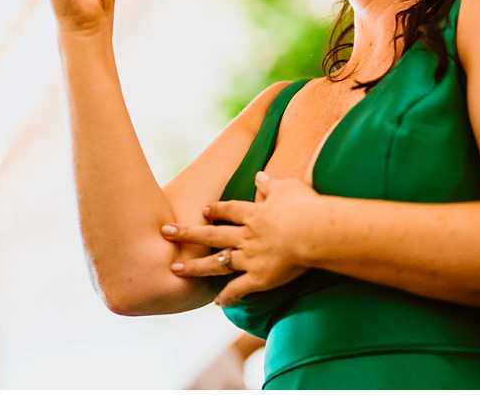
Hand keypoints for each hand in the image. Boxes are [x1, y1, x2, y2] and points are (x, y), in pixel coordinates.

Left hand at [160, 172, 320, 305]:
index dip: (215, 210)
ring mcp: (250, 257)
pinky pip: (239, 288)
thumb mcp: (288, 188)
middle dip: (188, 233)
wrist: (313, 231)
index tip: (203, 210)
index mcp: (254, 213)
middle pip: (212, 234)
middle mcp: (246, 235)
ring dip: (196, 266)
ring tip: (177, 269)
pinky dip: (228, 296)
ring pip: (217, 262)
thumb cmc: (305, 206)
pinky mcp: (260, 277)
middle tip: (166, 232)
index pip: (229, 210)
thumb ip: (270, 185)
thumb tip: (259, 176)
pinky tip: (217, 302)